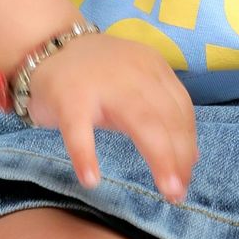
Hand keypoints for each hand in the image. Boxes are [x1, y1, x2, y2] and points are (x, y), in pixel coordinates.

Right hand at [23, 36, 198, 204]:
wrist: (48, 45)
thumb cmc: (96, 74)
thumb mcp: (135, 83)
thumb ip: (160, 113)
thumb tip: (190, 156)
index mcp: (152, 68)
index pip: (180, 108)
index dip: (188, 143)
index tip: (187, 173)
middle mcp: (133, 73)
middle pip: (166, 117)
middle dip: (178, 157)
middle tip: (179, 193)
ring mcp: (101, 85)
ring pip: (139, 122)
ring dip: (159, 159)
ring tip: (166, 192)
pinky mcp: (68, 98)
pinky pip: (78, 130)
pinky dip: (85, 156)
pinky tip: (92, 180)